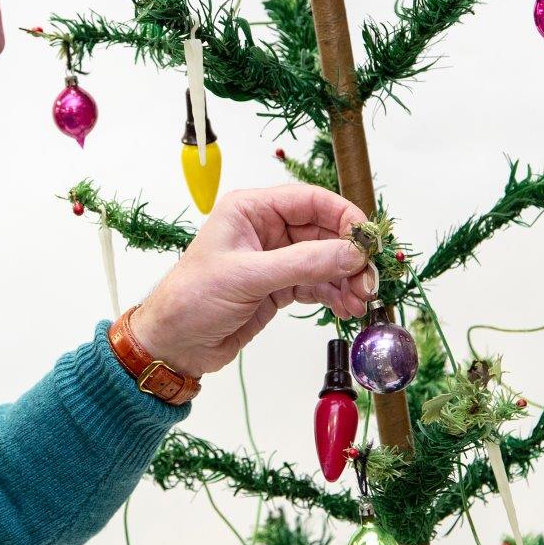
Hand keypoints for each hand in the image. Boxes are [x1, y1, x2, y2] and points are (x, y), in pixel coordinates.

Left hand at [130, 184, 373, 377]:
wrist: (173, 344)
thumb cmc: (192, 299)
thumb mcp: (248, 277)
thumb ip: (303, 264)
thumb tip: (351, 254)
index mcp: (250, 210)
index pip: (308, 200)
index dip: (342, 216)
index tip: (367, 238)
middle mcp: (264, 229)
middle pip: (323, 231)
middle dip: (349, 255)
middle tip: (370, 278)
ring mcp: (274, 259)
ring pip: (324, 260)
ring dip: (347, 278)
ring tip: (362, 299)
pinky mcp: (278, 286)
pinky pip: (317, 283)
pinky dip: (336, 294)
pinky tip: (348, 307)